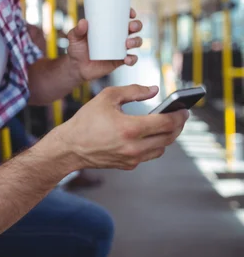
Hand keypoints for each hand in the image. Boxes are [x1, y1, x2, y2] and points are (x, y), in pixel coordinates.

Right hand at [58, 84, 188, 170]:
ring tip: (167, 124)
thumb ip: (133, 91)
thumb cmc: (86, 120)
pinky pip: (149, 155)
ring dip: (167, 136)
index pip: (166, 123)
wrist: (71, 147)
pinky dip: (153, 144)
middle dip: (178, 125)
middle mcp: (134, 147)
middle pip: (169, 137)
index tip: (184, 109)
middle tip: (180, 116)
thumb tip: (153, 90)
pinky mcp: (128, 165)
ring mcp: (132, 158)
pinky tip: (150, 134)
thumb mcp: (107, 97)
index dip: (179, 115)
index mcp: (130, 128)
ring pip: (161, 148)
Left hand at [67, 8, 142, 82]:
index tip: (130, 13)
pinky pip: (132, 59)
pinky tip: (127, 59)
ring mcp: (120, 48)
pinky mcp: (120, 61)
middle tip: (131, 27)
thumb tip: (83, 22)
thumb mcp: (74, 37)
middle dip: (137, 25)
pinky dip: (133, 59)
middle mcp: (118, 36)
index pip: (123, 16)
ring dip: (136, 41)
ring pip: (136, 42)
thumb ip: (77, 30)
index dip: (130, 13)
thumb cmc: (76, 48)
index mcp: (109, 26)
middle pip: (134, 28)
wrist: (76, 68)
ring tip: (127, 44)